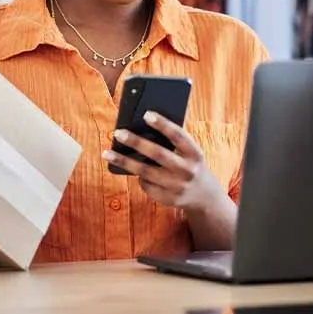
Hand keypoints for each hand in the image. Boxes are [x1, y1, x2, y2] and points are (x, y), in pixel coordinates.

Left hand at [103, 111, 227, 212]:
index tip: (146, 114)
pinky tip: (130, 168)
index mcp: (195, 154)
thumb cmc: (190, 164)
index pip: (178, 136)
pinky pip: (146, 185)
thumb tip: (142, 129)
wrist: (204, 196)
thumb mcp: (190, 153)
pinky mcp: (167, 199)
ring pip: (145, 172)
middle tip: (118, 133)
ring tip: (107, 153)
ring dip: (124, 161)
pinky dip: (138, 176)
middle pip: (158, 154)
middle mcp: (187, 171)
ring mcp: (177, 187)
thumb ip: (174, 143)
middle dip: (137, 142)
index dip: (163, 124)